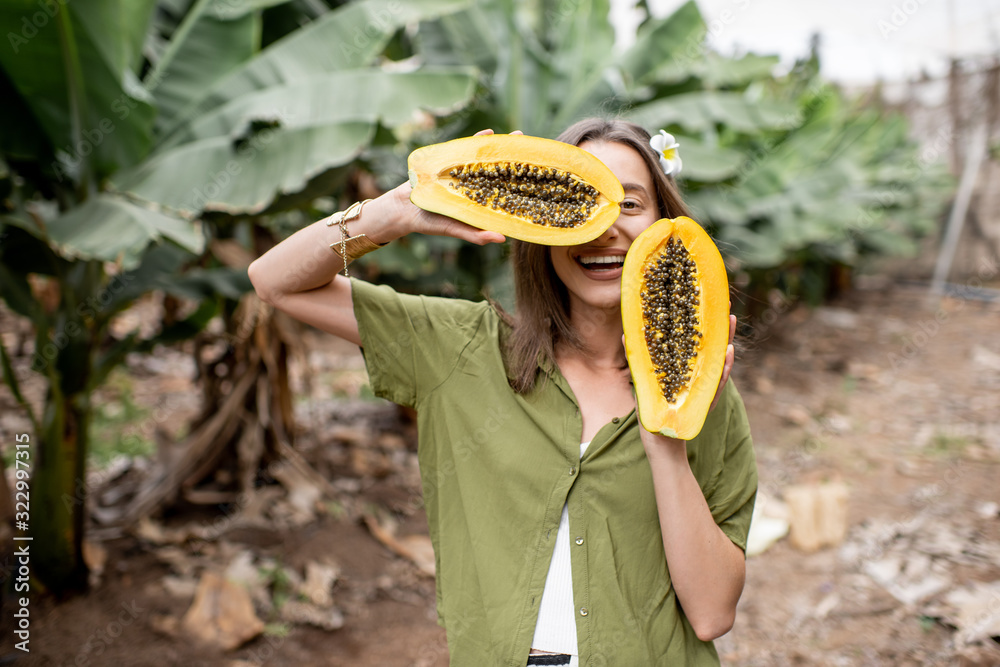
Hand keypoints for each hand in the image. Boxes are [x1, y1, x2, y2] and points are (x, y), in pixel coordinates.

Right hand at [375, 128, 523, 245]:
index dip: (521, 185)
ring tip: (518, 136)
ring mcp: (463, 172)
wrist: (403, 208)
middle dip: (516, 161)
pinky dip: (477, 140)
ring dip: (501, 147)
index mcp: (479, 201)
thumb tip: (502, 238)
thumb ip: (476, 234)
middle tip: (534, 149)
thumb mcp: (454, 229)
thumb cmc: (429, 223)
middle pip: (500, 171)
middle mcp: (475, 186)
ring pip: (486, 158)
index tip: (539, 177)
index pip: (505, 192)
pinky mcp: (450, 161)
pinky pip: (466, 148)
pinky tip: (490, 132)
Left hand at [633, 306, 735, 447]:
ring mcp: (702, 388)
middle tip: (724, 304)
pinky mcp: (704, 401)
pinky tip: (727, 353)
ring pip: (717, 361)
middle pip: (709, 346)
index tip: (702, 299)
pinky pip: (717, 384)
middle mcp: (695, 376)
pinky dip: (723, 369)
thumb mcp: (642, 383)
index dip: (697, 321)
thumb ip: (638, 361)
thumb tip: (625, 336)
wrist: (660, 444)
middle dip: (717, 326)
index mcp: (682, 369)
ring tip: (729, 321)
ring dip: (725, 341)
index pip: (692, 340)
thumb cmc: (651, 414)